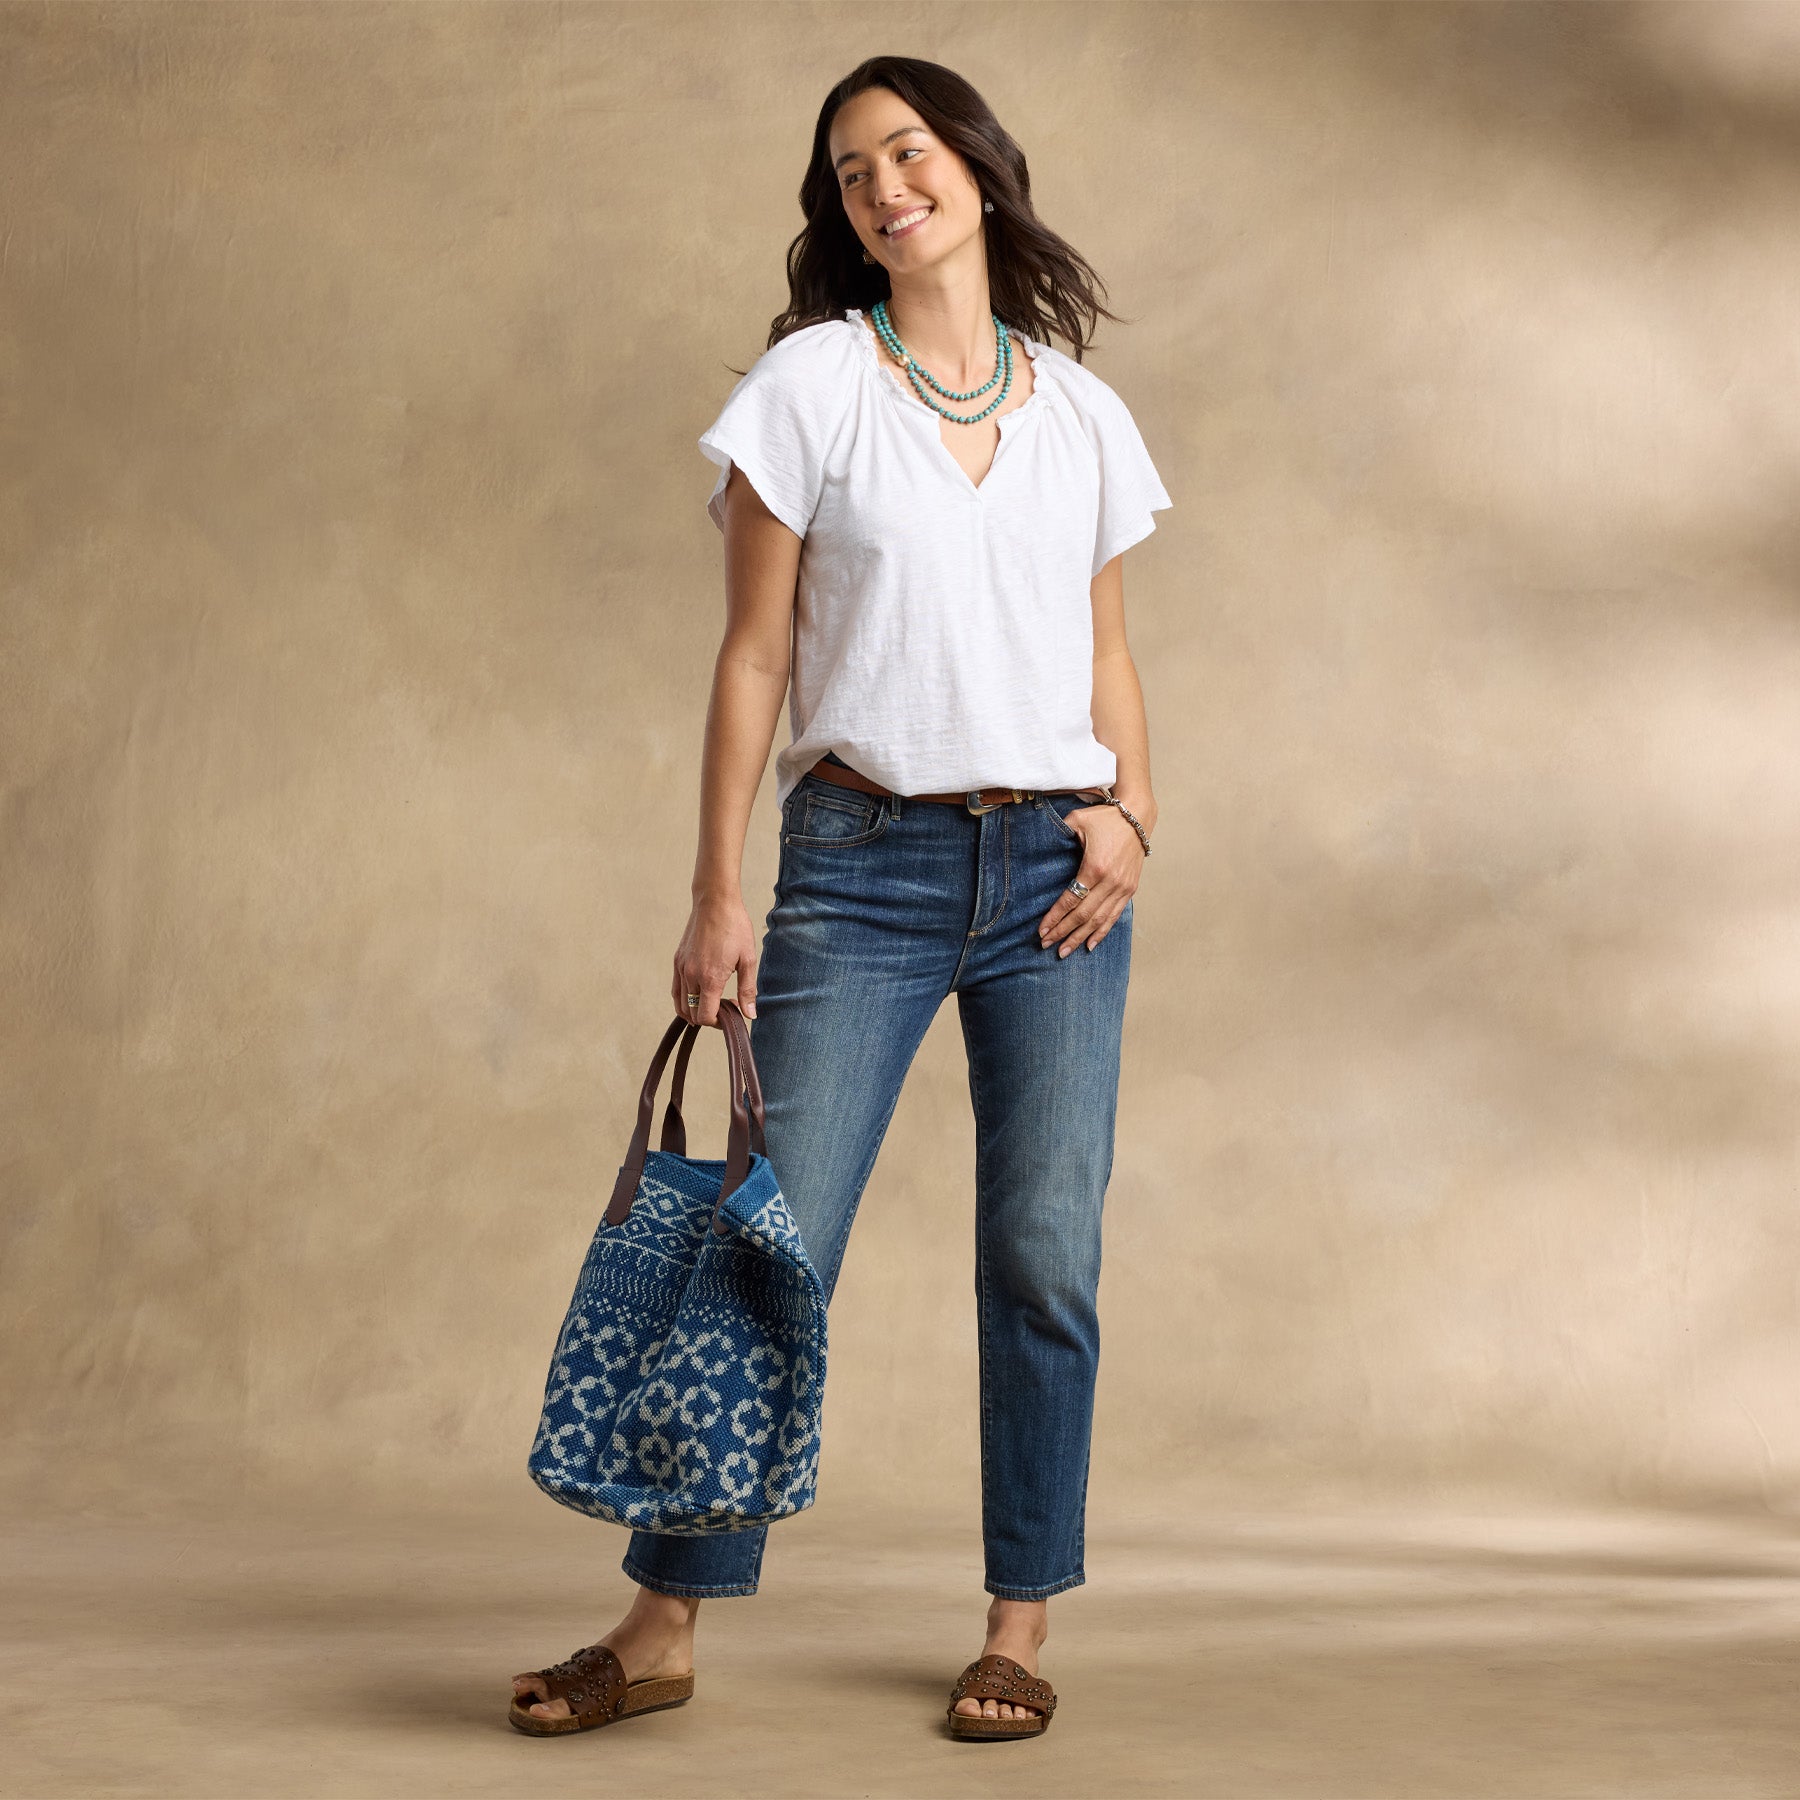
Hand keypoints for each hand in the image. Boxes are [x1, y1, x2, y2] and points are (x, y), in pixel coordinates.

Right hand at [673, 891, 757, 1025]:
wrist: (715, 902)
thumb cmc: (735, 927)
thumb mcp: (748, 959)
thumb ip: (747, 990)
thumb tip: (750, 1015)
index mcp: (710, 978)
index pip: (705, 1017)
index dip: (718, 1022)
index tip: (731, 1012)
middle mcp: (691, 976)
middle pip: (692, 1014)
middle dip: (709, 1017)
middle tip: (726, 1005)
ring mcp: (681, 968)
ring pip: (681, 1005)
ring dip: (696, 1010)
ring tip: (713, 1000)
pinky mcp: (677, 961)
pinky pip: (675, 990)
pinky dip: (685, 999)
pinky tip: (700, 992)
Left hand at [1037, 804, 1144, 955]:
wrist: (1138, 817)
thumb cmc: (1105, 818)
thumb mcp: (1077, 820)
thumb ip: (1059, 833)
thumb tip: (1041, 845)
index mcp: (1095, 867)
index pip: (1071, 900)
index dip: (1055, 917)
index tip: (1041, 930)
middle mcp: (1110, 882)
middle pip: (1083, 915)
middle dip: (1063, 932)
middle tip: (1046, 945)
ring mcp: (1122, 888)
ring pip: (1099, 920)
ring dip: (1080, 938)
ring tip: (1064, 951)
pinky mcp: (1130, 889)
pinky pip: (1114, 916)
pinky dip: (1102, 932)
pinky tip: (1090, 945)